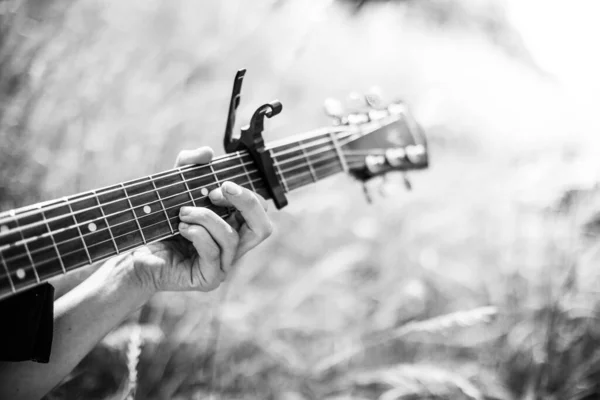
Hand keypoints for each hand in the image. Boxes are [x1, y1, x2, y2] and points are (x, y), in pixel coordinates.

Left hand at [131, 147, 272, 293]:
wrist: (135, 253)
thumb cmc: (159, 222)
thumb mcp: (174, 186)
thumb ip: (189, 165)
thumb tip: (208, 153)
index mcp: (234, 227)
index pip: (260, 213)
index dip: (246, 195)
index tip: (220, 184)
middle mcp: (233, 248)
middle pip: (263, 229)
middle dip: (245, 203)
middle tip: (217, 191)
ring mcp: (222, 266)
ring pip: (231, 239)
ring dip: (206, 218)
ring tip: (182, 212)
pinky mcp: (208, 279)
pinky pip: (212, 253)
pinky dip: (197, 234)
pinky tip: (181, 228)